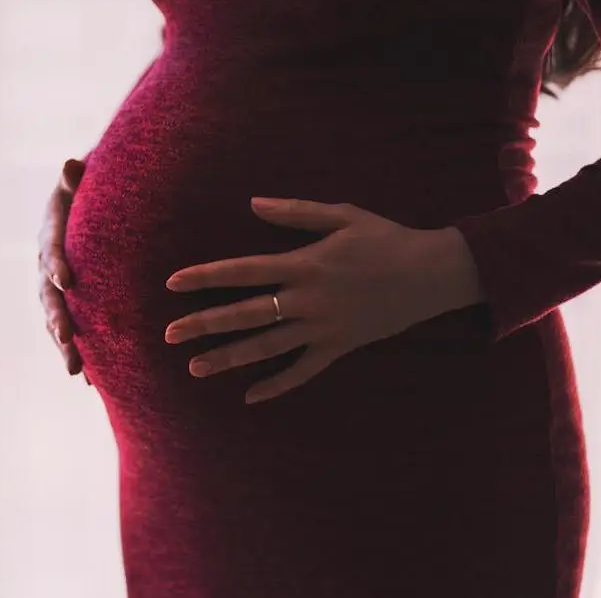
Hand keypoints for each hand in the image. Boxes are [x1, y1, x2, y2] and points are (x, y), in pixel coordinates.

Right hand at [38, 158, 86, 378]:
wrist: (90, 207)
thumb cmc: (89, 191)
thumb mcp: (82, 180)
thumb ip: (76, 178)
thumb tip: (70, 164)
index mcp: (50, 235)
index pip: (50, 250)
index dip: (55, 264)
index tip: (65, 280)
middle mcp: (47, 266)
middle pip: (48, 295)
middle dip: (58, 317)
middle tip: (67, 337)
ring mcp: (55, 289)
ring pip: (56, 320)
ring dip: (65, 346)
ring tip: (77, 370)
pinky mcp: (70, 304)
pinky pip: (71, 332)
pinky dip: (79, 353)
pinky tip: (92, 381)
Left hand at [163, 198, 481, 403]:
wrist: (432, 273)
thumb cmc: (386, 238)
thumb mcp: (342, 215)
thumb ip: (295, 212)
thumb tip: (252, 203)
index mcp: (303, 264)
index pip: (242, 271)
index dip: (205, 277)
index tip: (173, 284)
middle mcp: (307, 299)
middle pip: (245, 314)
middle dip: (204, 324)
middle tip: (169, 335)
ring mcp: (323, 328)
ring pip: (267, 347)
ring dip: (230, 358)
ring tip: (196, 367)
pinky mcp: (339, 347)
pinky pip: (304, 372)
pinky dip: (278, 385)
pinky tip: (251, 397)